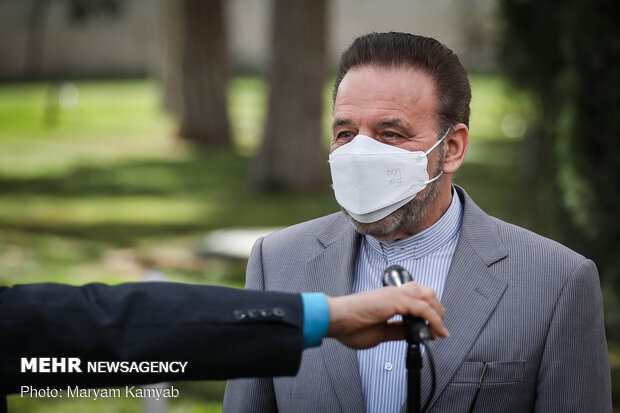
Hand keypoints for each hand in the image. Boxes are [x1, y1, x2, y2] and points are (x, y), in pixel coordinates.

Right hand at [325, 282, 448, 348]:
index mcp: (389, 298)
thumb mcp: (380, 332)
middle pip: (426, 292)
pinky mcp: (395, 301)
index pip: (417, 298)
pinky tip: (435, 331)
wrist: (336, 319)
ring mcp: (395, 295)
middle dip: (437, 310)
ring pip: (427, 296)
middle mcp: (394, 293)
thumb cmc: (350, 324)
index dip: (429, 312)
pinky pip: (422, 308)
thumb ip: (397, 331)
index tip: (432, 330)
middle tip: (439, 328)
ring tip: (440, 329)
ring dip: (438, 313)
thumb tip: (412, 333)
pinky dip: (433, 320)